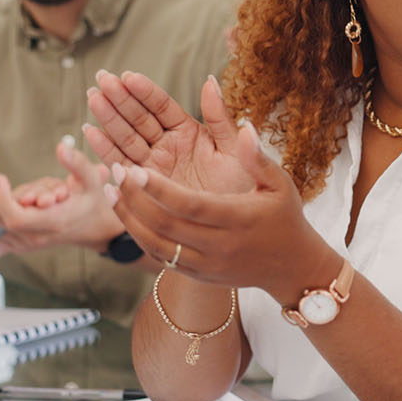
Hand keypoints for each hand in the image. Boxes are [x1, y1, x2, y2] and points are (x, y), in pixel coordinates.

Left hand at [0, 143, 117, 255]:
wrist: (95, 230)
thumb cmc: (94, 202)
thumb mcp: (93, 181)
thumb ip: (79, 164)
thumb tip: (61, 147)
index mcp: (52, 223)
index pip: (15, 217)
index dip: (2, 198)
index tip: (2, 177)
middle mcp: (34, 238)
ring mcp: (23, 243)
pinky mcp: (16, 243)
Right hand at [84, 72, 255, 193]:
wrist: (235, 227)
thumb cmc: (241, 186)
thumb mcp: (233, 148)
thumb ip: (219, 116)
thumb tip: (209, 80)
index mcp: (188, 131)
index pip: (162, 106)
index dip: (145, 91)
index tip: (128, 76)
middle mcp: (167, 146)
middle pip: (139, 118)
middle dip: (119, 98)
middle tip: (101, 79)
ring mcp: (153, 165)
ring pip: (126, 137)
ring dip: (108, 118)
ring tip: (93, 97)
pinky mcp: (143, 185)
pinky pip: (121, 164)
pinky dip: (105, 149)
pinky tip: (90, 131)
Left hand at [107, 119, 333, 300]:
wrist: (291, 268)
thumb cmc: (285, 217)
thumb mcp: (279, 184)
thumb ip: (257, 157)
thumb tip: (245, 126)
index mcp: (239, 219)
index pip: (190, 206)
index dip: (159, 190)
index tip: (134, 169)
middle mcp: (220, 246)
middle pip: (165, 226)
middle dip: (134, 199)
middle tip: (115, 171)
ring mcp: (205, 264)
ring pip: (155, 245)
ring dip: (128, 217)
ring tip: (110, 189)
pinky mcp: (196, 274)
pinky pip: (159, 257)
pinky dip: (137, 235)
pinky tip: (124, 212)